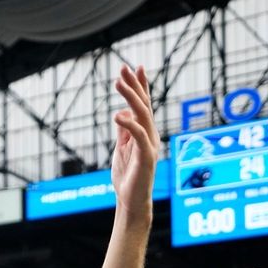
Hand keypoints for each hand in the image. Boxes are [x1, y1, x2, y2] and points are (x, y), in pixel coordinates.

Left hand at [110, 64, 159, 217]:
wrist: (131, 200)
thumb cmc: (127, 177)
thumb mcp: (122, 149)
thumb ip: (123, 132)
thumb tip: (121, 114)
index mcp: (144, 132)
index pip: (143, 104)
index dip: (140, 85)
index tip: (134, 67)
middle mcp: (150, 135)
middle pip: (143, 104)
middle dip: (134, 85)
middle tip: (123, 68)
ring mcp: (149, 145)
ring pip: (142, 115)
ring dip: (131, 97)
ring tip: (118, 83)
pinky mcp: (146, 157)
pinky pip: (139, 136)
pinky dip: (129, 124)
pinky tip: (117, 115)